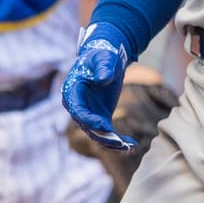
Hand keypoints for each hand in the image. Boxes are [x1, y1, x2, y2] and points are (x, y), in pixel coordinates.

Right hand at [66, 66, 177, 193]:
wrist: (107, 59)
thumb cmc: (102, 55)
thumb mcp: (103, 58)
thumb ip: (102, 67)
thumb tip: (103, 78)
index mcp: (72, 90)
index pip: (77, 110)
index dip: (89, 119)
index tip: (105, 125)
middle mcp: (77, 105)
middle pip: (87, 125)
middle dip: (102, 135)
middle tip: (119, 142)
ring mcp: (88, 113)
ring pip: (97, 133)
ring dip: (112, 142)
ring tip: (128, 146)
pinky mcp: (100, 117)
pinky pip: (107, 132)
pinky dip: (118, 140)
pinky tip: (131, 144)